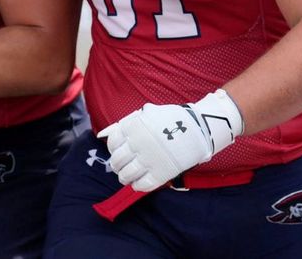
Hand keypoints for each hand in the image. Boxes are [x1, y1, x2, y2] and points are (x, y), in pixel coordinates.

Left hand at [97, 89, 242, 191]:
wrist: (199, 127)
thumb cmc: (170, 119)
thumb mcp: (145, 114)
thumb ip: (124, 124)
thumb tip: (103, 134)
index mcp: (132, 127)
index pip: (112, 143)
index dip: (114, 150)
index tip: (118, 152)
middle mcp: (137, 143)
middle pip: (117, 161)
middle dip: (117, 166)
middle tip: (120, 167)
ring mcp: (148, 159)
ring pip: (126, 175)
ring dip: (124, 177)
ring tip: (126, 177)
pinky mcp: (161, 172)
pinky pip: (143, 185)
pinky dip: (138, 186)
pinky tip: (138, 183)